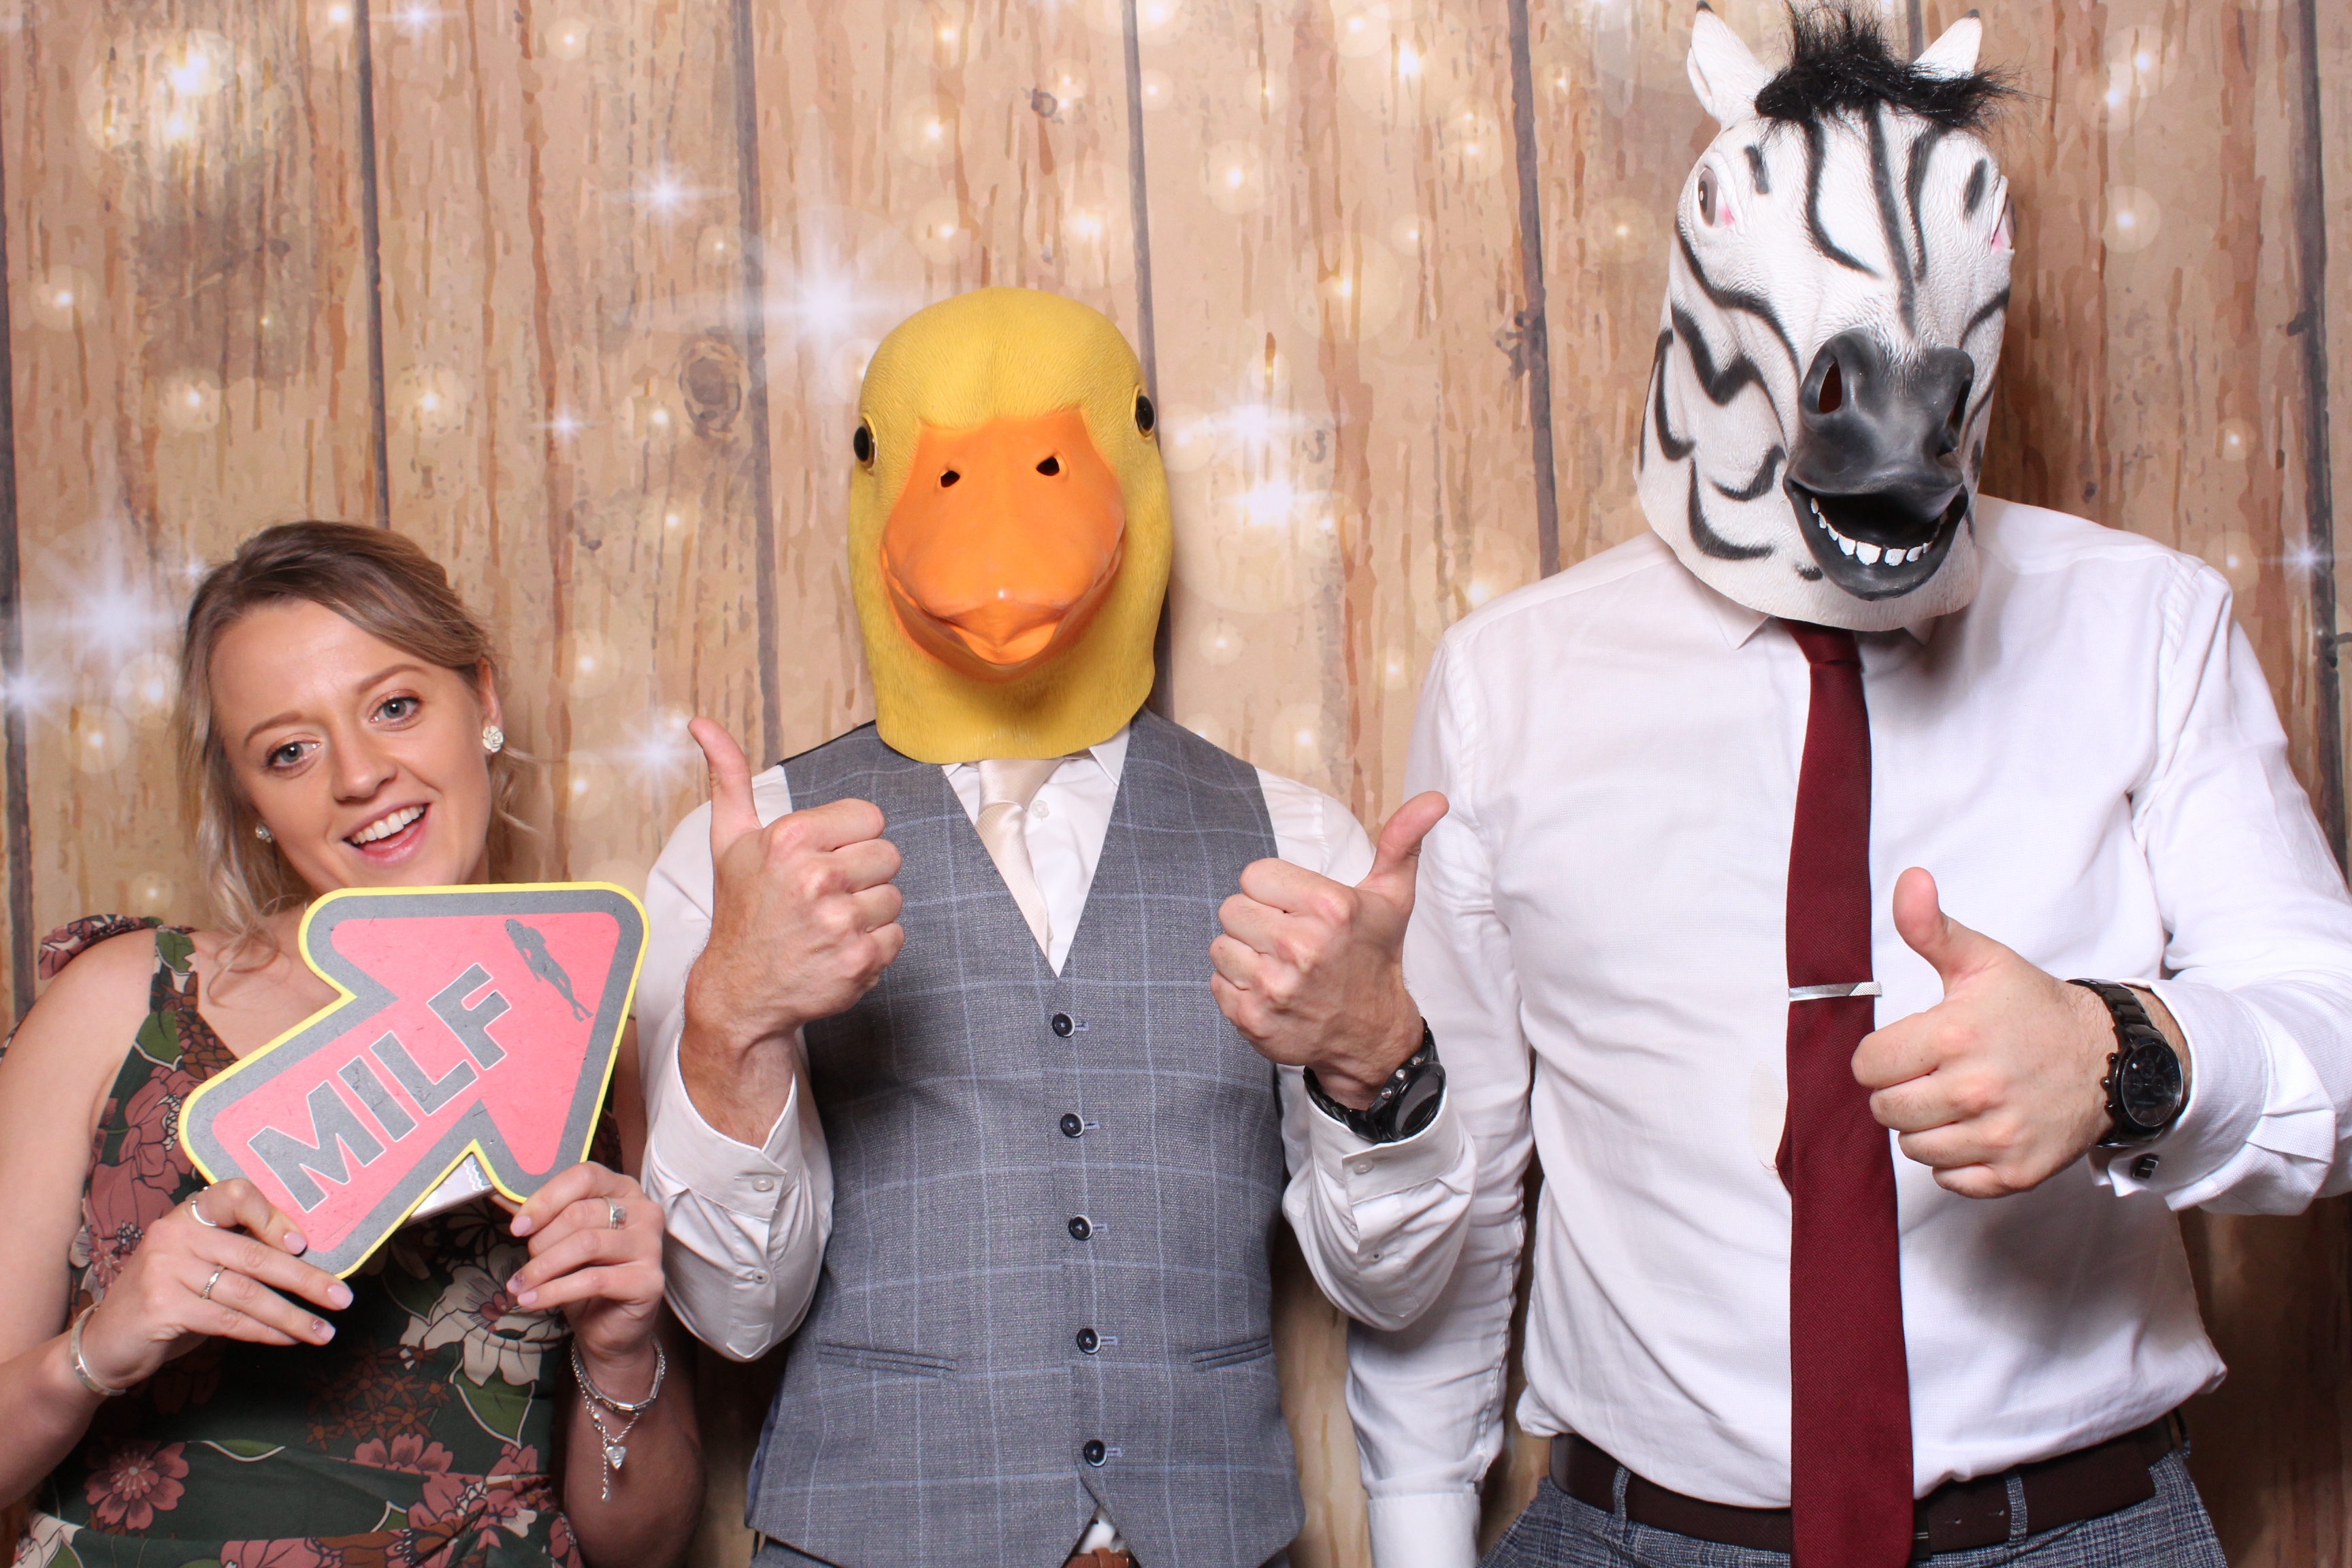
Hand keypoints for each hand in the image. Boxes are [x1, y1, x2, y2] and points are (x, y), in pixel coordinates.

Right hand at [77, 1180, 350, 1392]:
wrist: (105, 1344)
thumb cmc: (168, 1300)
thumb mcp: (201, 1268)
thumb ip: (242, 1256)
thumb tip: (308, 1259)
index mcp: (187, 1216)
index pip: (233, 1194)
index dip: (272, 1214)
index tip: (304, 1243)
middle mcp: (173, 1235)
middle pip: (255, 1254)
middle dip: (307, 1280)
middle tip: (343, 1297)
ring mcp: (164, 1270)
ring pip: (248, 1293)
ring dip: (293, 1316)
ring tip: (324, 1331)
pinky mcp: (160, 1307)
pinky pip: (228, 1320)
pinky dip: (265, 1332)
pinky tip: (289, 1339)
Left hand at [506, 1163, 663, 1394]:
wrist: (609, 1327)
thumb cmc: (585, 1276)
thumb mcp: (562, 1240)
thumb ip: (542, 1216)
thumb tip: (501, 1195)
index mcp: (624, 1190)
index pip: (585, 1177)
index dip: (547, 1199)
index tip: (519, 1227)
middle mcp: (645, 1212)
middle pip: (581, 1213)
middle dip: (541, 1242)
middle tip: (524, 1266)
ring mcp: (651, 1246)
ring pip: (586, 1244)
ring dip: (543, 1268)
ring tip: (521, 1286)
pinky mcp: (649, 1281)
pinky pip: (593, 1279)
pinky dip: (554, 1291)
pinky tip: (532, 1300)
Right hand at [683, 719, 904, 1052]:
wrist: (738, 991)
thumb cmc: (741, 912)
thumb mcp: (731, 840)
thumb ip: (729, 777)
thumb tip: (702, 723)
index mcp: (791, 839)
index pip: (870, 818)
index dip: (850, 839)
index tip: (824, 859)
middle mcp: (816, 878)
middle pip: (887, 856)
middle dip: (861, 875)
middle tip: (824, 895)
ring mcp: (840, 922)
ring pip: (894, 897)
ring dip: (868, 912)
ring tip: (828, 923)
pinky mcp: (860, 959)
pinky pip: (896, 936)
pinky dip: (873, 946)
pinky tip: (837, 949)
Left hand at [1210, 791, 1446, 1107]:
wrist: (1373, 1034)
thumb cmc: (1374, 956)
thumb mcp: (1392, 896)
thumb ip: (1402, 841)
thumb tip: (1434, 798)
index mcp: (1330, 909)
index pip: (1253, 875)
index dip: (1273, 890)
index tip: (1296, 908)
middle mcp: (1301, 948)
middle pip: (1232, 909)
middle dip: (1257, 920)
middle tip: (1288, 938)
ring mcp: (1275, 988)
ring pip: (1221, 946)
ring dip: (1245, 955)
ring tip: (1280, 965)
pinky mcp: (1254, 1020)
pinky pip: (1217, 984)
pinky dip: (1238, 988)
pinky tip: (1271, 990)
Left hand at [1853, 867, 2158, 1197]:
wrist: (2108, 1057)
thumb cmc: (2035, 1009)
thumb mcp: (1982, 960)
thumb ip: (1931, 927)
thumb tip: (1909, 880)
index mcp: (1955, 1037)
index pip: (1867, 1065)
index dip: (1881, 1055)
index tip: (1910, 1046)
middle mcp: (1975, 1091)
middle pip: (1886, 1109)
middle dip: (1901, 1090)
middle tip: (1934, 1072)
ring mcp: (1998, 1136)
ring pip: (1913, 1148)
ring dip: (1925, 1126)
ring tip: (1956, 1099)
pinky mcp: (2015, 1173)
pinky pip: (1950, 1180)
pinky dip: (1956, 1161)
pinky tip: (1977, 1128)